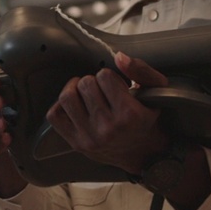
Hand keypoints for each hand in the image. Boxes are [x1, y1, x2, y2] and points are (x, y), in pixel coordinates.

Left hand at [47, 51, 171, 172]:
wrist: (142, 152)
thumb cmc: (146, 119)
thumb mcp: (156, 91)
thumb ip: (141, 70)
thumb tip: (119, 57)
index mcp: (129, 114)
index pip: (104, 76)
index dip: (109, 77)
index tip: (116, 86)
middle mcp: (108, 128)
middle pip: (85, 84)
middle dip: (94, 82)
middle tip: (101, 91)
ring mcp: (90, 137)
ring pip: (67, 97)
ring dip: (75, 90)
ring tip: (86, 94)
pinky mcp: (76, 143)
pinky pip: (54, 115)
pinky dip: (61, 105)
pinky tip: (75, 106)